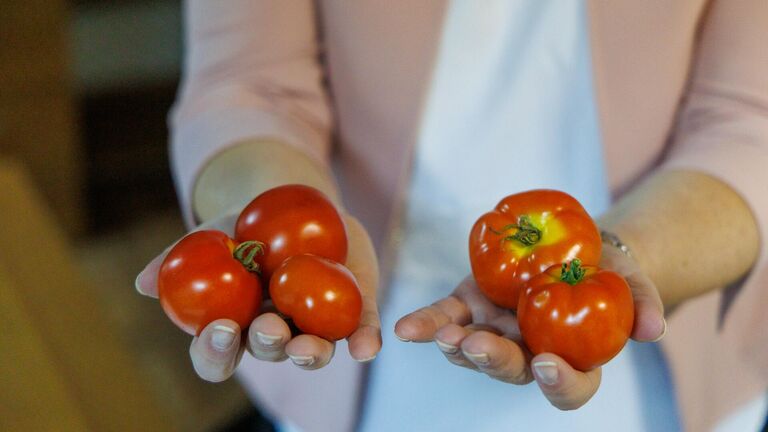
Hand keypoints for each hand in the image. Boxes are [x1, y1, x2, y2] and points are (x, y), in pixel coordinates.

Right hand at [136, 211, 380, 381]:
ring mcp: (314, 326)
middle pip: (267, 352)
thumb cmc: (243, 229)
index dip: (216, 352)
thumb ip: (177, 257)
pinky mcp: (353, 312)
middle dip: (268, 345)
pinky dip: (365, 341)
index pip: (218, 355)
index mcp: (236, 325)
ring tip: (309, 346)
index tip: (220, 329)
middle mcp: (275, 334)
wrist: (295, 206)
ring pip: (312, 350)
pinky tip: (368, 347)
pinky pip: (359, 331)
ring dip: (311, 354)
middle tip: (269, 327)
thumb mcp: (209, 236)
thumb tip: (141, 282)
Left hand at [394, 244, 665, 409]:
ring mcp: (495, 331)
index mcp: (571, 358)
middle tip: (478, 347)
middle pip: (511, 370)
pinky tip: (405, 330)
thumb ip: (642, 304)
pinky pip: (444, 319)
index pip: (569, 388)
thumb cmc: (607, 273)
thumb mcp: (630, 281)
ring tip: (444, 335)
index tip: (547, 365)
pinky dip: (425, 325)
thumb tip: (654, 329)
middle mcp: (528, 353)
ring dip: (455, 345)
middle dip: (493, 360)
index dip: (559, 383)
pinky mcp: (469, 308)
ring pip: (472, 349)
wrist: (572, 246)